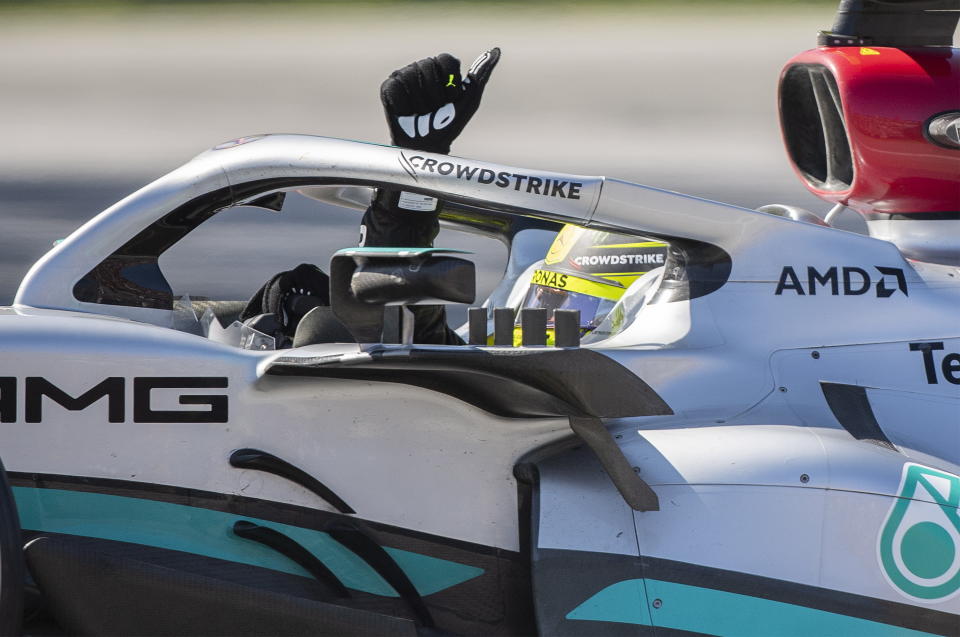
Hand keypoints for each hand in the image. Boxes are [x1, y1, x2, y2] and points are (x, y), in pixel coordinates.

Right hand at [380, 48, 499, 153]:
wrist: (428, 146)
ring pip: (412, 76)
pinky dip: (405, 104)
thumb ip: (481, 73)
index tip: (451, 99)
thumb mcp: (470, 99)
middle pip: (428, 65)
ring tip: (421, 112)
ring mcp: (403, 75)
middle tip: (435, 109)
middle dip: (436, 94)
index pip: (446, 59)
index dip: (451, 83)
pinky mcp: (388, 87)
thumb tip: (497, 50)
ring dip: (420, 101)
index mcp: (440, 66)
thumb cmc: (450, 123)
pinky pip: (397, 87)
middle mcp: (421, 67)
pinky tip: (408, 112)